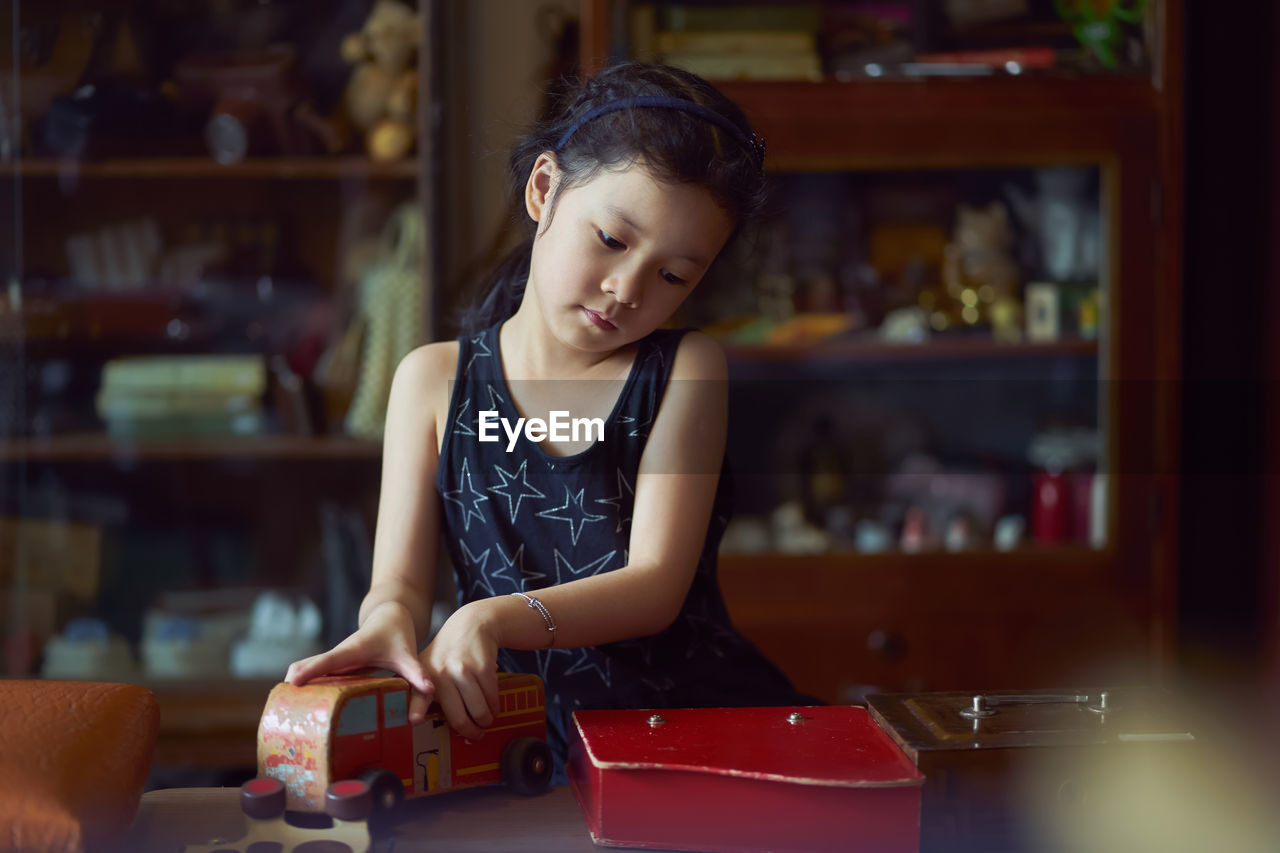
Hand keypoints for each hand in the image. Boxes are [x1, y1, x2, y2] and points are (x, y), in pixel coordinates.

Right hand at [284, 600, 432, 704]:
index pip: (328, 661)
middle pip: (306, 667)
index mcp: (353, 651)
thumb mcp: (407, 653)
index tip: (292, 682)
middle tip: (281, 710)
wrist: (389, 616)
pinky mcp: (333, 667)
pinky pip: (312, 676)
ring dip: (293, 688)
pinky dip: (302, 687)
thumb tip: (429, 689)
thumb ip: (416, 672)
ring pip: (305, 671)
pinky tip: (297, 708)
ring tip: (283, 714)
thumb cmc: (396, 634)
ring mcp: (333, 662)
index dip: (310, 670)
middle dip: (293, 685)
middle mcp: (338, 656)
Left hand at [417, 600, 501, 740]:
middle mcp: (442, 673)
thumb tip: (420, 722)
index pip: (419, 696)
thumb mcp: (428, 664)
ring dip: (486, 720)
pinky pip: (492, 697)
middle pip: (458, 716)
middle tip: (476, 735)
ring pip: (479, 710)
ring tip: (486, 721)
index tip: (415, 721)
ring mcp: (464, 670)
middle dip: (470, 731)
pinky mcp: (483, 668)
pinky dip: (495, 707)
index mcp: (425, 676)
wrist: (472, 624)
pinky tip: (493, 707)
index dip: (416, 710)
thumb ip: (424, 690)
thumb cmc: (448, 651)